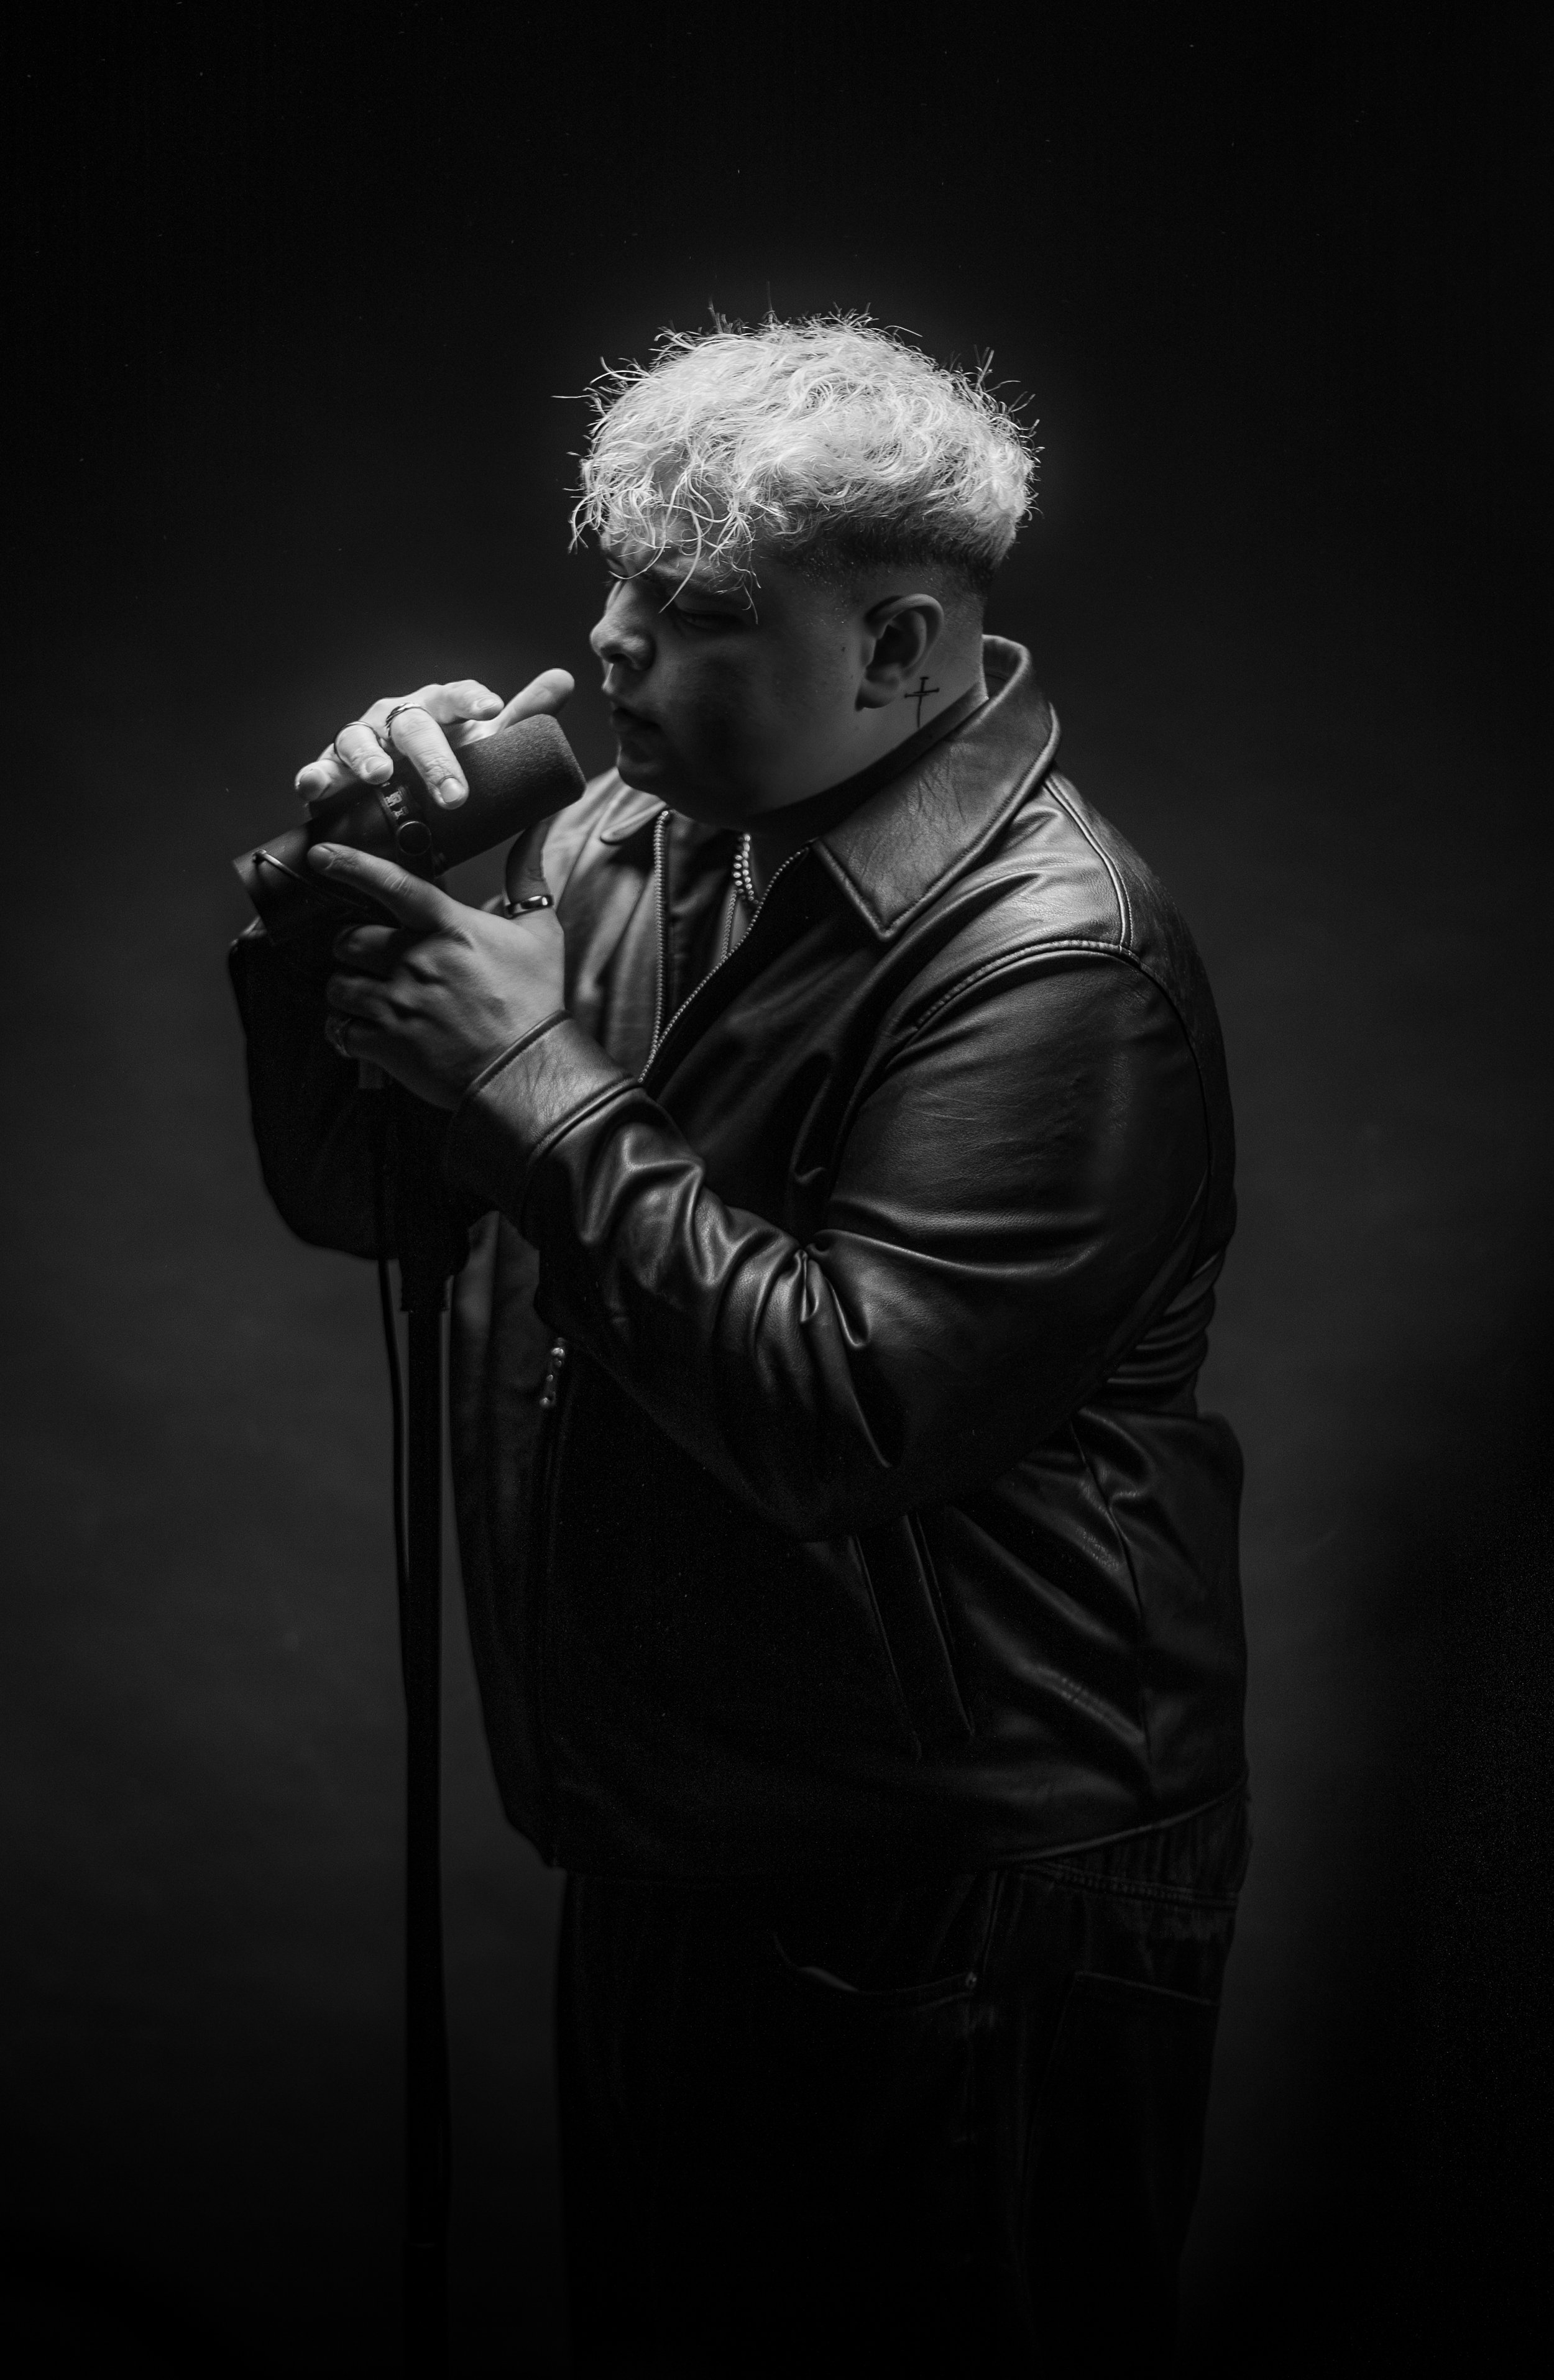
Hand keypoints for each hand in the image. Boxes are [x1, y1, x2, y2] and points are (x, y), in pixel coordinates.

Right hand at [295, 667, 574, 812]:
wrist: (406, 811)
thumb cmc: (451, 767)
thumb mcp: (489, 747)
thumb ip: (524, 719)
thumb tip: (564, 678)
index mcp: (438, 709)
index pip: (457, 696)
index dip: (474, 700)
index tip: (495, 710)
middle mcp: (396, 718)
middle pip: (414, 727)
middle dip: (434, 758)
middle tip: (455, 795)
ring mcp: (360, 742)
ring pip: (359, 741)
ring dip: (368, 758)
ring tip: (380, 778)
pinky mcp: (330, 771)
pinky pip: (319, 771)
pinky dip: (315, 777)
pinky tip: (313, 788)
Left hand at [316, 822, 561, 1108]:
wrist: (527, 1070)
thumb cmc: (535, 1002)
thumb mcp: (540, 934)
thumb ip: (526, 880)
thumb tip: (533, 834)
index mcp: (449, 928)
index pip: (392, 884)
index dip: (351, 865)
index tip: (321, 855)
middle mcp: (417, 960)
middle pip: (349, 938)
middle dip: (352, 947)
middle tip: (369, 957)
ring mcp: (398, 1003)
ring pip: (338, 984)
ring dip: (346, 989)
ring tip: (365, 997)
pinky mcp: (387, 1043)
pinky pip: (340, 1029)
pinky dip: (344, 1030)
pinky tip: (362, 1031)